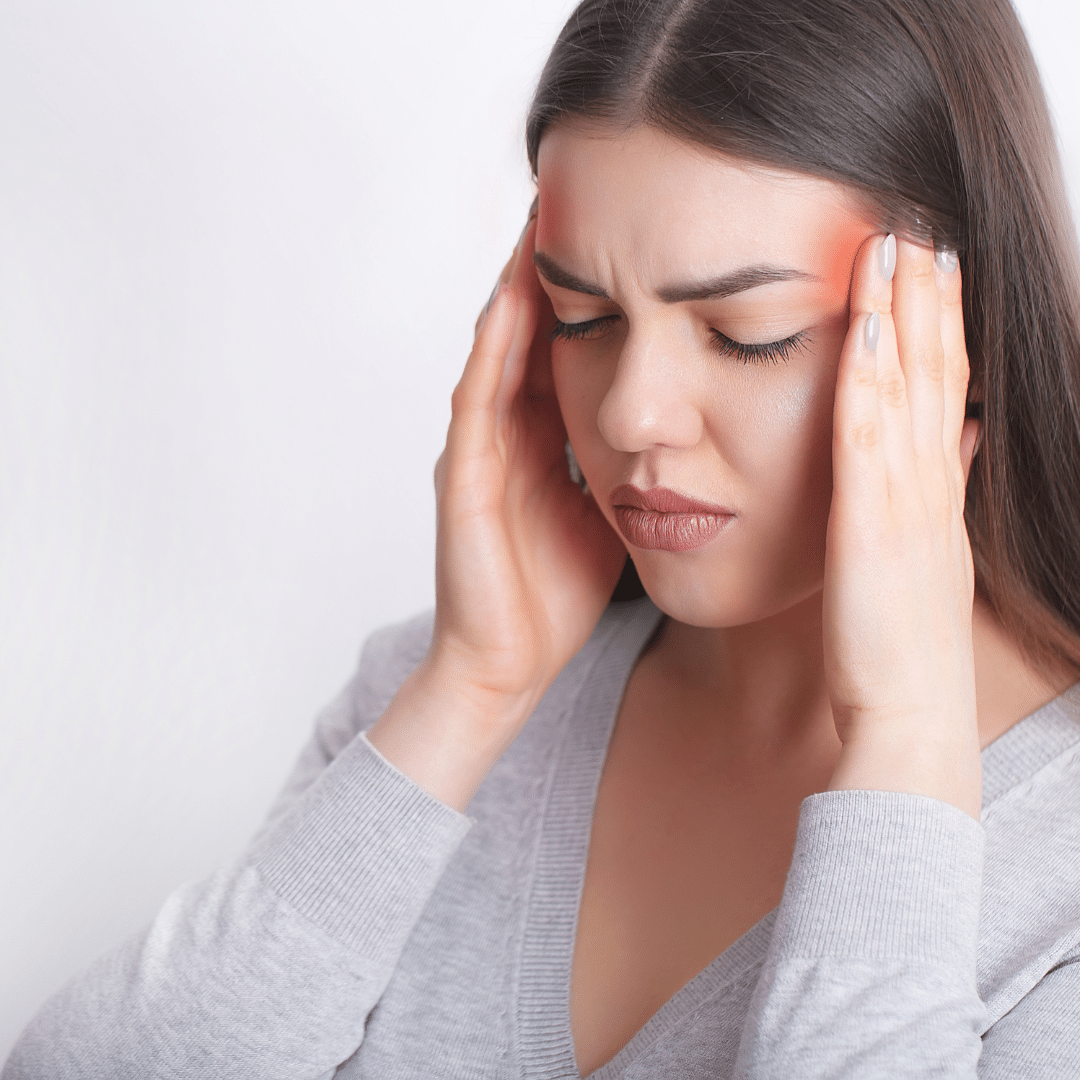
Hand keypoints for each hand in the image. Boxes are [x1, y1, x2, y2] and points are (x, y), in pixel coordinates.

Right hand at [430, 213, 625, 702]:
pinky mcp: (461, 478)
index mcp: (543, 440)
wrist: (507, 665)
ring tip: (544, 217)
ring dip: (518, 284)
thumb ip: (628, 464)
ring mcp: (478, 451)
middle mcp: (506, 433)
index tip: (628, 234)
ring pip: (498, 348)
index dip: (592, 291)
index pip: (567, 346)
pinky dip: (497, 345)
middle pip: (530, 331)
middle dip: (554, 268)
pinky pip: (479, 398)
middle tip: (581, 195)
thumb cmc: (558, 595)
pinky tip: (517, 296)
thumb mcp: (609, 513)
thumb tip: (685, 428)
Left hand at [823, 235, 982, 817]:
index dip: (941, 328)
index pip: (943, 392)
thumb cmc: (905, 647)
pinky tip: (867, 322)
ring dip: (905, 313)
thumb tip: (960, 439)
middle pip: (936, 374)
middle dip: (930, 299)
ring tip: (899, 245)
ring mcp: (907, 500)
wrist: (911, 715)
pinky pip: (871, 435)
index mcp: (935, 493)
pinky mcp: (873, 523)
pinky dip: (872, 376)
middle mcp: (929, 485)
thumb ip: (942, 494)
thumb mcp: (930, 560)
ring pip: (910, 388)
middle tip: (923, 229)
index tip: (934, 271)